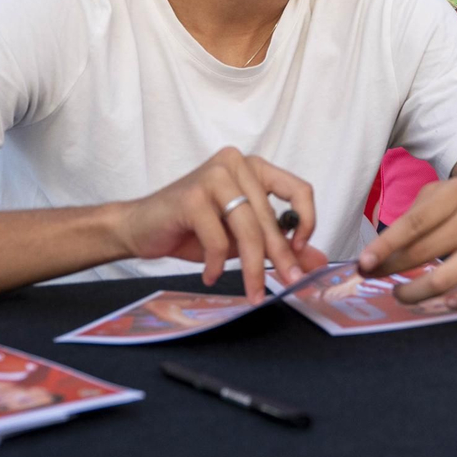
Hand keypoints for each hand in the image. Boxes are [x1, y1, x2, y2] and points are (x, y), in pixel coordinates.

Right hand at [114, 147, 327, 299]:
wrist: (139, 227)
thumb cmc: (192, 229)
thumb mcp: (242, 238)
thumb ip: (280, 245)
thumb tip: (317, 263)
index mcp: (254, 168)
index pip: (298, 189)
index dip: (307, 221)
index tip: (301, 249)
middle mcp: (236, 164)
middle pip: (271, 218)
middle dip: (281, 257)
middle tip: (289, 283)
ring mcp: (214, 176)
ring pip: (248, 230)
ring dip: (253, 268)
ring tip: (253, 292)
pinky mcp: (192, 196)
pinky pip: (218, 240)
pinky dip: (216, 264)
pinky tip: (210, 274)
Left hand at [356, 172, 456, 308]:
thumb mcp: (450, 189)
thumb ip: (418, 213)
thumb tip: (383, 247)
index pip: (415, 224)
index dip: (385, 246)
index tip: (363, 263)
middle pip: (424, 252)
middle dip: (390, 268)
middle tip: (370, 276)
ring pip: (446, 279)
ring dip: (414, 292)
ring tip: (399, 293)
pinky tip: (446, 304)